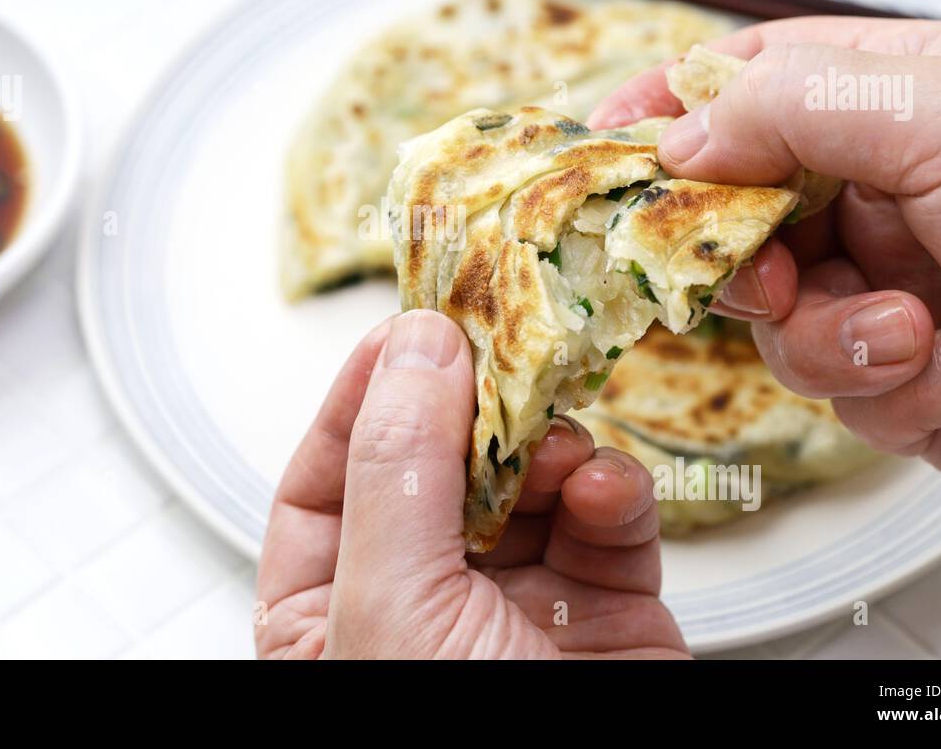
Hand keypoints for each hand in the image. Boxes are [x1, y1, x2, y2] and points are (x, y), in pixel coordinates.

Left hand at [255, 310, 687, 658]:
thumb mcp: (392, 613)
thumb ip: (397, 472)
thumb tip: (414, 351)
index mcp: (330, 608)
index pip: (331, 471)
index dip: (364, 391)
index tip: (406, 326)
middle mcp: (421, 595)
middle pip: (438, 456)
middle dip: (472, 405)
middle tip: (500, 346)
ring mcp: (516, 598)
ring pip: (527, 472)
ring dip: (546, 444)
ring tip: (553, 443)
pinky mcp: (605, 606)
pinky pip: (606, 514)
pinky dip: (611, 488)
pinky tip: (603, 492)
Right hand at [591, 17, 940, 499]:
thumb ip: (790, 104)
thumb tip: (678, 137)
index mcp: (896, 98)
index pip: (749, 87)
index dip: (670, 111)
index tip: (604, 145)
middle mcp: (886, 192)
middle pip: (737, 214)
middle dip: (736, 253)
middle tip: (749, 270)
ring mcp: (893, 285)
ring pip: (778, 319)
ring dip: (837, 332)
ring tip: (914, 326)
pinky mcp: (911, 378)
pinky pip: (843, 387)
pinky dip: (901, 382)